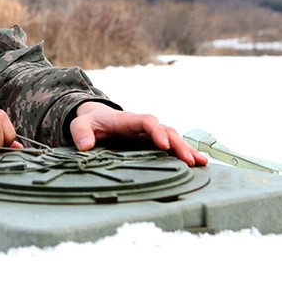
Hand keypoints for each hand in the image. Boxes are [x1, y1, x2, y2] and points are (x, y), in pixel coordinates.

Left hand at [69, 101, 207, 166]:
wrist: (96, 119)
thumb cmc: (89, 122)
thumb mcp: (80, 125)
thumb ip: (81, 134)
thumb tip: (85, 147)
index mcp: (127, 120)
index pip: (146, 121)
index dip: (155, 131)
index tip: (163, 145)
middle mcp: (143, 126)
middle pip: (165, 131)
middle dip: (178, 145)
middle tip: (190, 161)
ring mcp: (149, 134)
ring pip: (172, 139)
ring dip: (186, 150)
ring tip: (201, 163)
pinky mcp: (152, 143)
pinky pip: (171, 146)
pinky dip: (184, 153)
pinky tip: (198, 163)